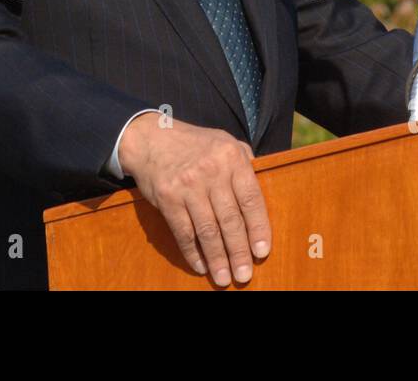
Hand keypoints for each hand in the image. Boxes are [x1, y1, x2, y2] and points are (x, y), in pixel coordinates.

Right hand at [117, 112, 270, 286]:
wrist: (151, 139)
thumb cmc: (195, 144)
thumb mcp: (225, 142)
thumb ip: (245, 163)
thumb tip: (265, 187)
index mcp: (231, 158)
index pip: (250, 199)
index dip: (258, 228)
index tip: (262, 252)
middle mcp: (211, 171)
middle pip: (230, 219)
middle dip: (239, 252)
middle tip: (244, 276)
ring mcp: (188, 185)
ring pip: (207, 229)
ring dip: (217, 258)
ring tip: (224, 278)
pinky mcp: (168, 197)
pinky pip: (183, 231)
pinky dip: (192, 252)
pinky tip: (201, 266)